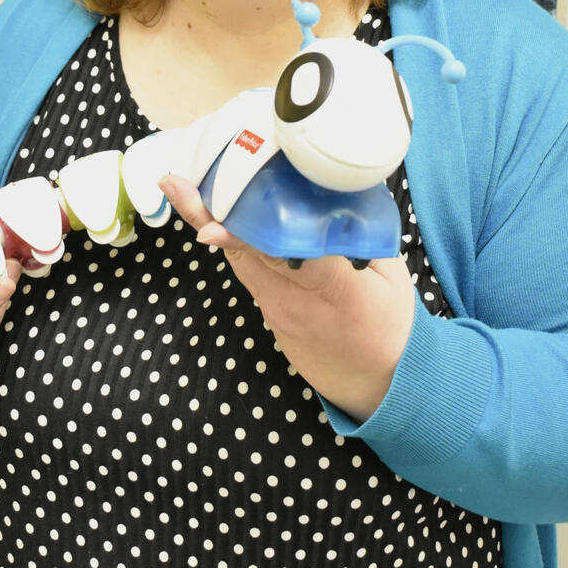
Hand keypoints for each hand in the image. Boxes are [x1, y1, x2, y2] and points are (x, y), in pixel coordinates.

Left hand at [160, 175, 415, 422]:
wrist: (378, 384)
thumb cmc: (389, 324)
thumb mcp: (392, 275)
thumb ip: (361, 231)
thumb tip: (334, 188)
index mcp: (336, 290)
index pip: (287, 257)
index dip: (249, 236)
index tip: (213, 224)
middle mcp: (296, 302)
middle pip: (245, 254)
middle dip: (208, 217)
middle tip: (175, 183)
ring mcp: (276, 312)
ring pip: (238, 261)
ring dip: (210, 223)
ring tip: (180, 187)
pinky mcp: (267, 315)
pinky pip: (246, 272)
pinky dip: (230, 242)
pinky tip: (214, 213)